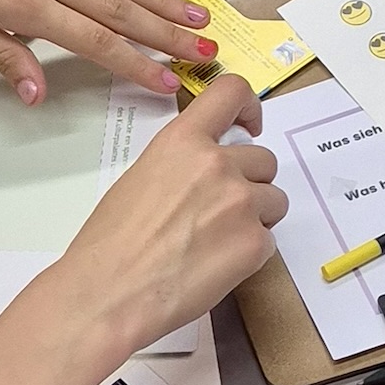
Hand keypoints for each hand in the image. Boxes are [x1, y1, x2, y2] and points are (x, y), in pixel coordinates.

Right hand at [48, 73, 286, 356]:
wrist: (110, 292)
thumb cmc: (111, 242)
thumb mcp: (142, 177)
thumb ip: (184, 164)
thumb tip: (208, 175)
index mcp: (183, 140)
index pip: (232, 92)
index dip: (250, 107)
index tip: (249, 126)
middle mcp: (218, 163)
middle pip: (264, 160)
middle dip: (250, 183)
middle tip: (220, 211)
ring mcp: (241, 202)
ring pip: (274, 200)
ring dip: (256, 217)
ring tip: (217, 241)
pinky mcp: (255, 243)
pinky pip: (269, 240)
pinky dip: (250, 253)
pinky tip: (216, 265)